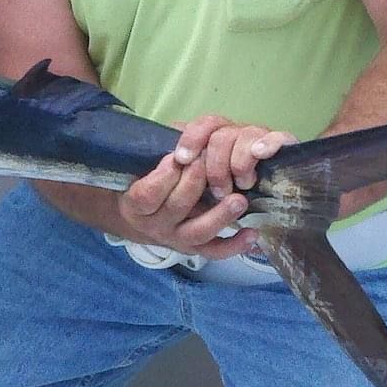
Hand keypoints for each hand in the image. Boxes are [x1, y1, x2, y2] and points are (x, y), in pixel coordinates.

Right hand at [116, 149, 253, 259]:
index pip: (147, 194)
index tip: (177, 157)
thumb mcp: (141, 168)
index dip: (163, 176)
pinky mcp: (195, 249)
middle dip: (195, 183)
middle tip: (211, 163)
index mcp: (135, 205)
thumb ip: (158, 153)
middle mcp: (155, 226)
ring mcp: (176, 239)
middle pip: (176, 207)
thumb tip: (184, 134)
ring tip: (239, 200)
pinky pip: (214, 251)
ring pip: (198, 231)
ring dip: (220, 215)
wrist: (141, 219)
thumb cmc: (145, 182)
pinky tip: (251, 233)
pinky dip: (234, 245)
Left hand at [173, 114, 297, 202]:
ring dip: (240, 161)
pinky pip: (280, 137)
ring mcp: (259, 138)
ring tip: (242, 184)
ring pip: (247, 134)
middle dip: (217, 164)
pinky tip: (260, 154)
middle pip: (222, 133)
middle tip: (219, 191)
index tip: (182, 159)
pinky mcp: (283, 147)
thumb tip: (168, 161)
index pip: (202, 125)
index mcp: (214, 136)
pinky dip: (270, 143)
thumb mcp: (193, 183)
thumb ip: (182, 170)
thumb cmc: (216, 193)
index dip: (191, 139)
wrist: (253, 201)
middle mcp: (235, 133)